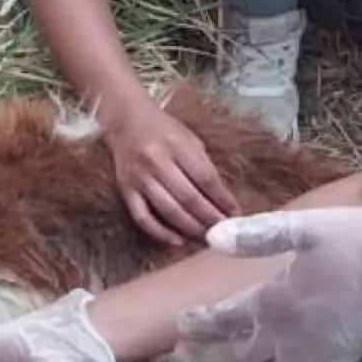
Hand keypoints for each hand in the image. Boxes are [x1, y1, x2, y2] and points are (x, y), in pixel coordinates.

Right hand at [102, 99, 240, 245]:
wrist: (125, 120)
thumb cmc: (162, 129)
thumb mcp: (189, 138)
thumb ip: (203, 166)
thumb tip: (221, 199)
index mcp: (176, 145)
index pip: (205, 178)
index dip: (222, 199)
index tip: (235, 213)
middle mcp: (156, 161)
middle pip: (188, 197)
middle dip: (209, 217)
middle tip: (223, 231)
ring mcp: (139, 178)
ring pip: (168, 210)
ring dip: (191, 227)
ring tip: (206, 237)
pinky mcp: (126, 190)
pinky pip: (143, 218)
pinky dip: (161, 233)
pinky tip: (178, 240)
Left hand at [175, 206, 361, 361]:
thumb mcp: (308, 227)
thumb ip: (257, 234)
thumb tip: (211, 237)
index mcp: (276, 301)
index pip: (223, 320)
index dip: (198, 325)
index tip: (180, 327)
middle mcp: (290, 335)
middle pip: (238, 355)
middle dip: (208, 355)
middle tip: (187, 355)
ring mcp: (318, 354)